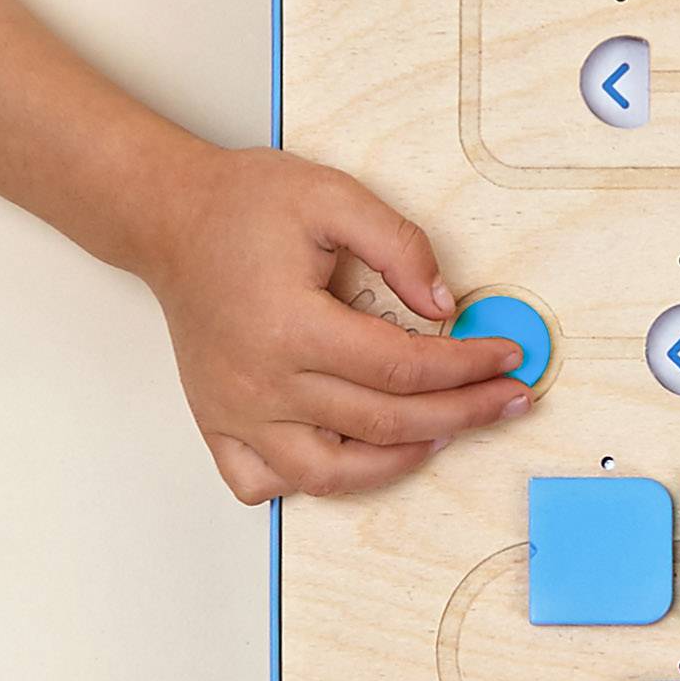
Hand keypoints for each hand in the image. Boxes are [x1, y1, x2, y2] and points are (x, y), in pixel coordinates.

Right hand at [138, 146, 533, 503]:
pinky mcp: (216, 422)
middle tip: (509, 400)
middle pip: (382, 424)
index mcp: (292, 326)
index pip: (404, 367)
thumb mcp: (335, 197)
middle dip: (463, 414)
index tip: (509, 359)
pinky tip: (355, 455)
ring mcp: (234, 411)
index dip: (468, 368)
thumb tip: (445, 305)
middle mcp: (260, 382)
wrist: (170, 218)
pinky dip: (312, 483)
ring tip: (445, 431)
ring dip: (397, 461)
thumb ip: (400, 247)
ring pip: (327, 474)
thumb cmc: (246, 205)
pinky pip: (263, 483)